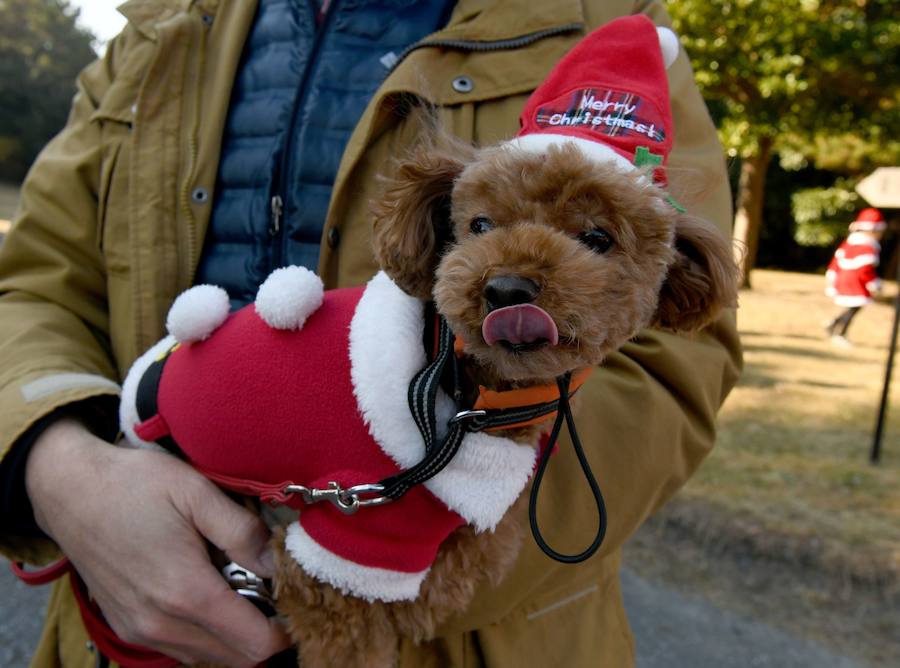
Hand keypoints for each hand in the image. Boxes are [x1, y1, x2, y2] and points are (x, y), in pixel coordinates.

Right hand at [25, 418, 291, 665]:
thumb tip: (276, 564)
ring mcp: (142, 630)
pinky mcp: (129, 627)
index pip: (255, 644)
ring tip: (241, 586)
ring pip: (209, 656)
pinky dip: (206, 633)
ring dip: (234, 634)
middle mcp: (162, 624)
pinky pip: (182, 648)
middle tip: (272, 588)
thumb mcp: (196, 492)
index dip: (284, 628)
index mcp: (186, 592)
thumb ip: (242, 532)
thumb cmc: (134, 485)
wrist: (69, 490)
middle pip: (236, 658)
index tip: (295, 598)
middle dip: (262, 631)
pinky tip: (209, 592)